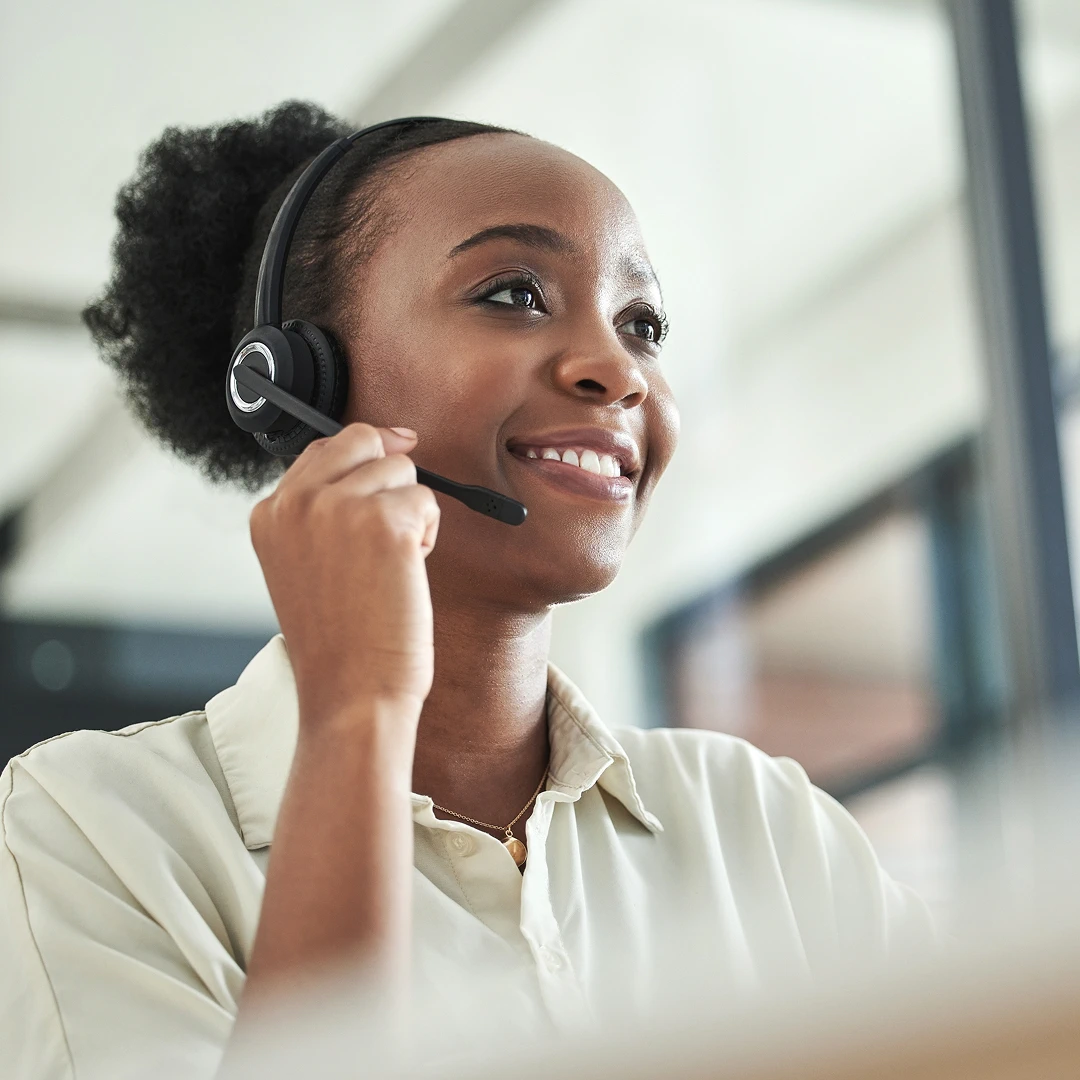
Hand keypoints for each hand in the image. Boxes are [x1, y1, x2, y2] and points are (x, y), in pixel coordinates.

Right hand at [250, 424, 439, 727]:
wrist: (351, 693)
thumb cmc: (339, 640)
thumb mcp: (306, 564)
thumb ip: (323, 510)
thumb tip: (389, 446)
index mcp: (268, 513)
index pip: (323, 449)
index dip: (362, 459)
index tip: (385, 475)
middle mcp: (296, 502)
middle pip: (363, 439)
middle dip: (390, 476)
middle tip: (393, 529)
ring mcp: (337, 507)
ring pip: (401, 469)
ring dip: (410, 513)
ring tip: (390, 567)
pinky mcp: (383, 522)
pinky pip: (427, 499)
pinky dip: (429, 534)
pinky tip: (406, 574)